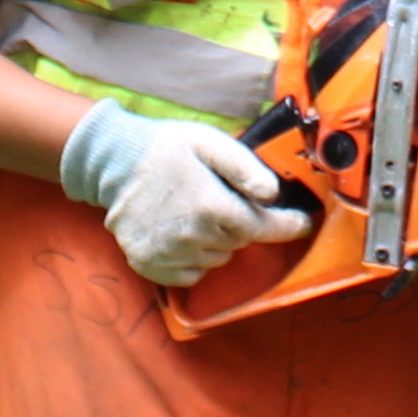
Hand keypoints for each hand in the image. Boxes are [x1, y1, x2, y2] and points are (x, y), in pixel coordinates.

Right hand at [56, 98, 311, 287]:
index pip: (262, 227)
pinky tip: (181, 231)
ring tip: (196, 211)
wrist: (114, 164)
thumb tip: (273, 193)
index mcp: (210, 206)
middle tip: (222, 199)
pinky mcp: (151, 266)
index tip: (303, 224)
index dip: (287, 226)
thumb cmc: (166, 148)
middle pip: (240, 241)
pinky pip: (191, 273)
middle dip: (241, 223)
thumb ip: (245, 167)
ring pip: (217, 258)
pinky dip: (194, 257)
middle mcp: (192, 237)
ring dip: (217, 240)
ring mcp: (170, 255)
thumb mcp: (209, 143)